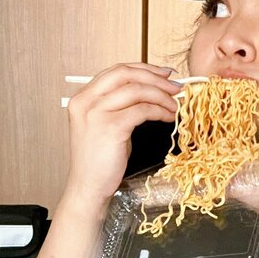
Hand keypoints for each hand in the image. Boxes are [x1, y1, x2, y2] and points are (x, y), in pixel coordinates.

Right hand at [64, 63, 179, 204]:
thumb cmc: (98, 162)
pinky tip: (168, 117)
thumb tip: (150, 91)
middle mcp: (86, 102)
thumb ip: (119, 106)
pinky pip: (142, 110)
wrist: (88, 188)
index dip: (144, 69)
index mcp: (83, 98)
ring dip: (161, 95)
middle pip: (126, 74)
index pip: (117, 71)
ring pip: (137, 90)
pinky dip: (160, 111)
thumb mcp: (105, 125)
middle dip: (155, 78)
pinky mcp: (110, 128)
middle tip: (175, 87)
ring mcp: (96, 114)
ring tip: (175, 104)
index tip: (164, 75)